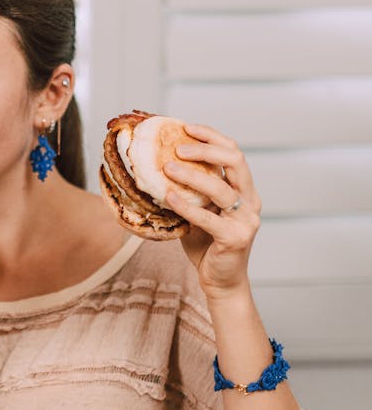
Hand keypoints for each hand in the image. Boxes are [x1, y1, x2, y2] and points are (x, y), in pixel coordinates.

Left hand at [162, 124, 261, 297]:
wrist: (220, 282)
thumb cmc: (207, 244)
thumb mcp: (199, 211)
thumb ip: (190, 191)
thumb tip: (158, 163)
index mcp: (244, 189)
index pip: (233, 152)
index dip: (211, 136)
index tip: (187, 128)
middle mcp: (250, 200)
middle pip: (235, 161)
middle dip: (206, 149)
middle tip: (177, 147)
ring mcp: (246, 220)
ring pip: (221, 188)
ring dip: (192, 175)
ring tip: (167, 168)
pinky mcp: (236, 238)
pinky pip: (208, 217)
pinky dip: (186, 206)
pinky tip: (168, 196)